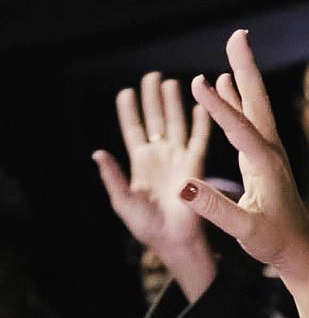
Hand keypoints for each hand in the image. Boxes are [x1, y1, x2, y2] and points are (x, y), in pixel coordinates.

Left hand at [92, 72, 212, 283]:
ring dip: (173, 104)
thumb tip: (97, 153)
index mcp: (140, 163)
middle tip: (152, 76)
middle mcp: (160, 156)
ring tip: (169, 83)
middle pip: (155, 120)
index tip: (125, 93)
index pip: (133, 130)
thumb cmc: (148, 227)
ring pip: (175, 124)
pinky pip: (199, 139)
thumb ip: (112, 176)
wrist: (175, 241)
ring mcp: (179, 159)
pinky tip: (200, 105)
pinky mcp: (196, 166)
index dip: (129, 111)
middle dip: (152, 98)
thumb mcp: (123, 201)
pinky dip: (200, 123)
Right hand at [180, 32, 308, 286]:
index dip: (218, 105)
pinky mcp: (264, 158)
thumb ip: (215, 209)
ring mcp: (269, 153)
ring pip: (254, 106)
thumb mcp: (245, 231)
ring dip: (242, 75)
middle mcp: (271, 152)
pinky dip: (237, 99)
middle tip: (238, 34)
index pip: (239, 128)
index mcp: (266, 165)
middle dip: (245, 67)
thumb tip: (183, 188)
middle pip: (257, 101)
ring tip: (233, 46)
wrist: (300, 253)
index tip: (197, 82)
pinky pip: (249, 120)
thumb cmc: (275, 244)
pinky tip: (227, 84)